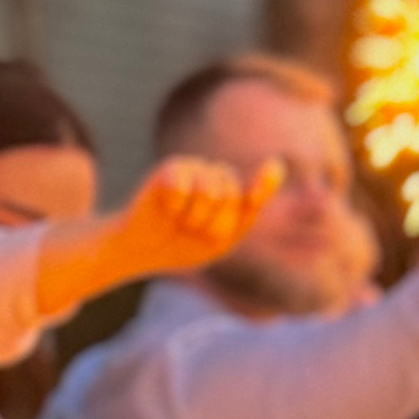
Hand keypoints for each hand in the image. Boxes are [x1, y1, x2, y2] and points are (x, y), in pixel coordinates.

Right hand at [116, 154, 282, 278]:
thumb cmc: (186, 244)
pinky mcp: (172, 168)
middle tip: (195, 232)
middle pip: (232, 193)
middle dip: (215, 223)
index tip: (274, 169)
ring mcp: (195, 169)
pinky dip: (175, 206)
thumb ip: (245, 211)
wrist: (145, 249)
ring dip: (195, 218)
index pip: (258, 187)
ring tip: (181, 222)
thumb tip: (266, 179)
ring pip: (210, 190)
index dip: (266, 182)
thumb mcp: (221, 239)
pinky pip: (183, 186)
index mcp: (235, 196)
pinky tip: (167, 209)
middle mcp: (217, 177)